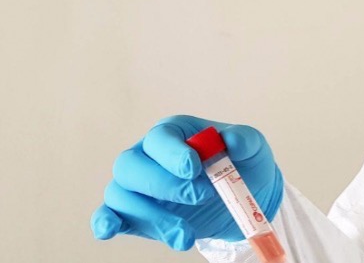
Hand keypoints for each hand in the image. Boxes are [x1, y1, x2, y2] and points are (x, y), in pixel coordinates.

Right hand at [90, 115, 283, 250]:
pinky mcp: (135, 213)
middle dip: (164, 185)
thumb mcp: (253, 148)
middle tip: (202, 197)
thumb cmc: (243, 163)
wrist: (243, 197)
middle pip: (131, 165)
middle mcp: (148, 155)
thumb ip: (244, 140)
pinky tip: (110, 230)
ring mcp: (138, 185)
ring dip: (152, 217)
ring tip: (187, 236)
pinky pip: (109, 214)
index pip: (160, 137)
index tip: (195, 169)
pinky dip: (104, 221)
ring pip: (121, 194)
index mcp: (174, 133)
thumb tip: (231, 140)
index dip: (172, 153)